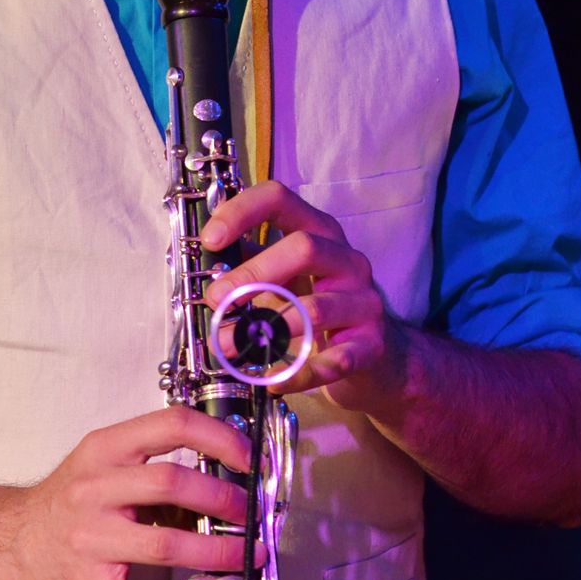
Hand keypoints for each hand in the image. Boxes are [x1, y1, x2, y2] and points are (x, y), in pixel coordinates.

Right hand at [0, 406, 257, 579]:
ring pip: (164, 545)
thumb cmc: (66, 501)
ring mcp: (90, 539)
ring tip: (245, 557)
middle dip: (224, 499)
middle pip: (172, 483)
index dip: (219, 438)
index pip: (171, 424)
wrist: (7, 542)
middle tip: (251, 513)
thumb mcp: (101, 463)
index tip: (248, 458)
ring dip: (216, 554)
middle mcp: (97, 489)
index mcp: (106, 449)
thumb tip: (223, 474)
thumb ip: (151, 462)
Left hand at [201, 180, 409, 417]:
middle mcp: (346, 260)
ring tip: (229, 348)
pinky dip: (298, 372)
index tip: (210, 240)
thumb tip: (203, 262)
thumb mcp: (285, 278)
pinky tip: (273, 380)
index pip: (280, 199)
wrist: (377, 359)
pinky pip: (333, 360)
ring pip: (317, 308)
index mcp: (318, 233)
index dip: (241, 212)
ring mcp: (364, 301)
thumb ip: (249, 263)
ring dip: (267, 331)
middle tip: (216, 300)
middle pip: (304, 248)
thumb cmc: (320, 310)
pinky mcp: (372, 344)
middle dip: (253, 273)